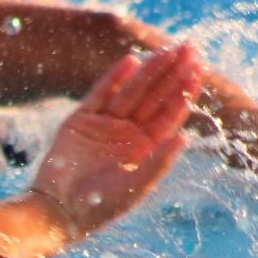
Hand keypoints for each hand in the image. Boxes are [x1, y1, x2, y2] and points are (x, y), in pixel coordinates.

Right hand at [30, 43, 204, 237]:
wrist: (59, 210)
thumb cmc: (101, 205)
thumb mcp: (136, 186)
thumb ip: (160, 161)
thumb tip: (186, 137)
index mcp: (145, 148)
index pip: (169, 114)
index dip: (184, 91)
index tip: (198, 70)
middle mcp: (128, 133)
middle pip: (155, 96)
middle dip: (173, 73)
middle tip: (189, 48)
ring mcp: (105, 124)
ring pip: (132, 90)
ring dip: (150, 70)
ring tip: (167, 50)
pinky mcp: (81, 119)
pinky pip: (101, 93)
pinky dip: (115, 77)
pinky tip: (131, 60)